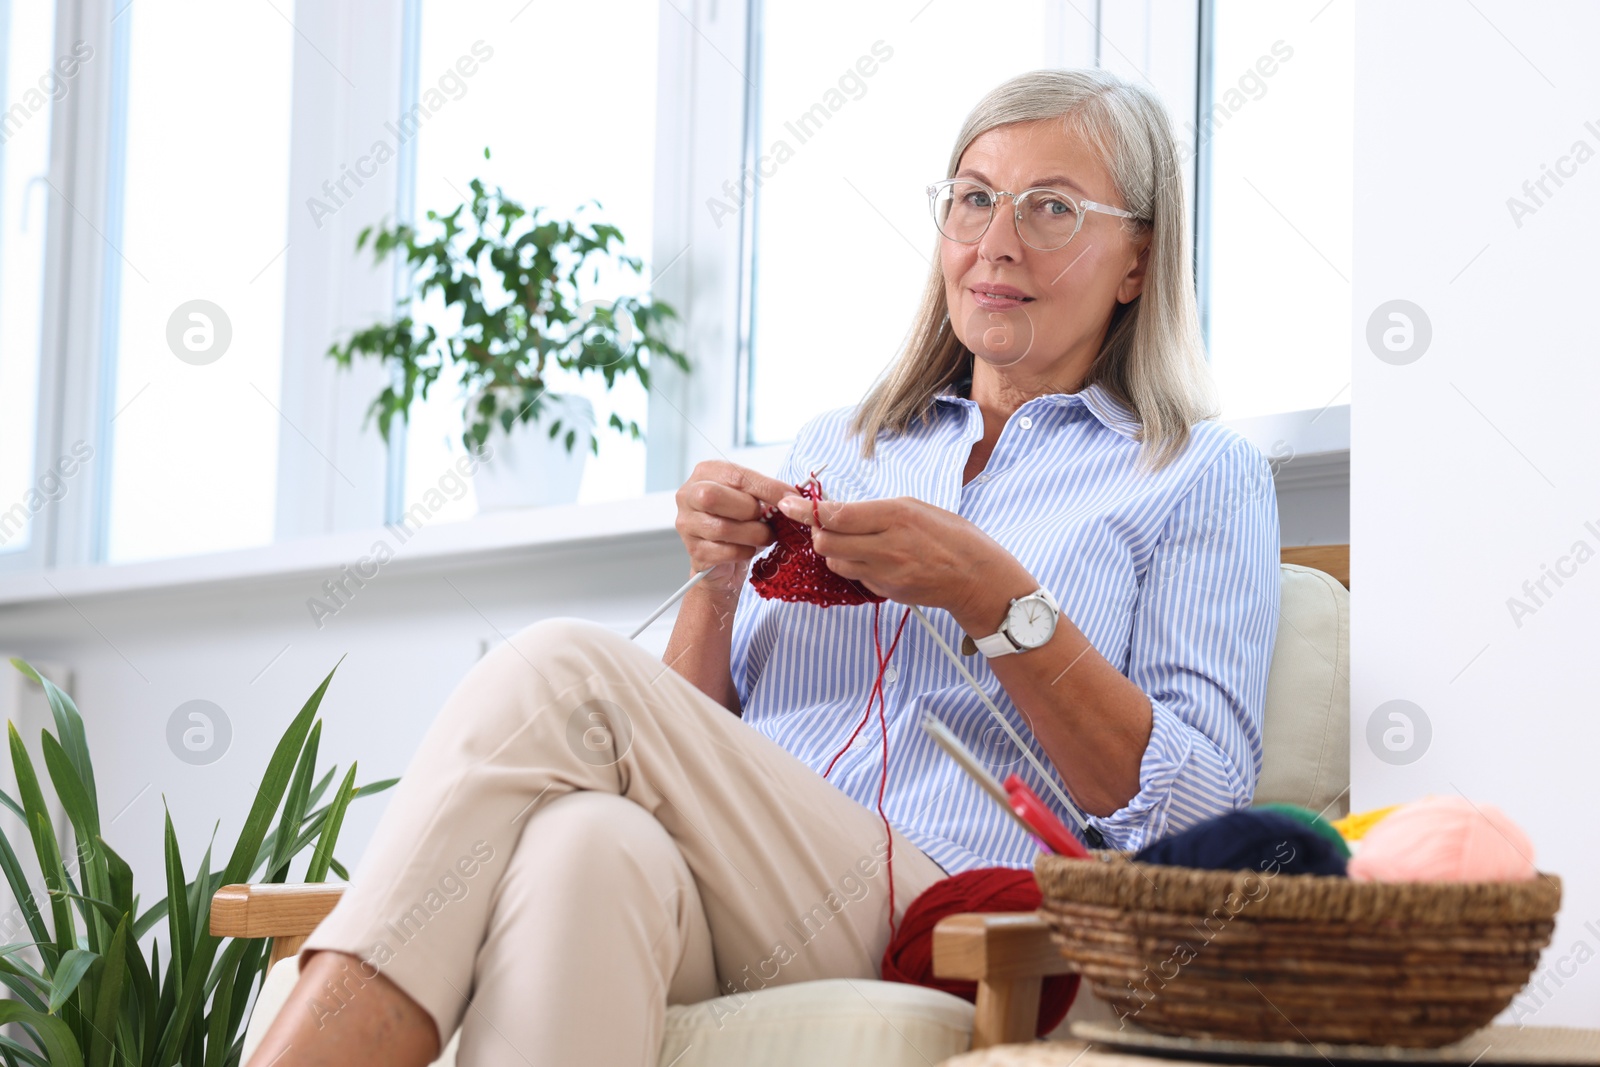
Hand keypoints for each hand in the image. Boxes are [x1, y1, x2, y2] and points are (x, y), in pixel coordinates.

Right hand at [675, 460, 798, 599]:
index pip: (735, 475)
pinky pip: (725, 551)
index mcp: (705, 473)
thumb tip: (791, 497)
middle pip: (713, 497)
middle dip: (749, 510)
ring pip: (721, 528)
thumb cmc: (738, 521)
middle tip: (766, 519)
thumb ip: (765, 494)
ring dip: (753, 534)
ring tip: (765, 536)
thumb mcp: (750, 499)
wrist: (724, 559)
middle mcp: (688, 496)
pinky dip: (745, 551)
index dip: (766, 487)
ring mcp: (687, 525)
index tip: (790, 497)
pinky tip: (749, 549)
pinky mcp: (695, 551)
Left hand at [774, 493, 1032, 617]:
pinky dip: (853, 566)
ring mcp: (886, 573)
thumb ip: (876, 510)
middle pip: (827, 542)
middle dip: (816, 531)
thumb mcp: (915, 508)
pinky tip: (871, 558)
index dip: (806, 510)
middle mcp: (887, 546)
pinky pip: (855, 577)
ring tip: (851, 540)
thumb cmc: (950, 535)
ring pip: (836, 562)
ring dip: (834, 550)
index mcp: (895, 516)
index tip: (786, 503)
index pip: (837, 515)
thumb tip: (840, 511)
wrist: (976, 576)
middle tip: (818, 522)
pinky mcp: (886, 591)